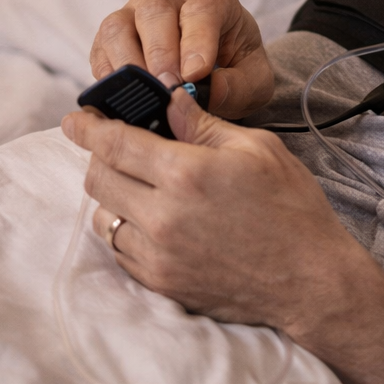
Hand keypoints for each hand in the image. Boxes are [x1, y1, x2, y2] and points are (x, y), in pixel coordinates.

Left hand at [63, 90, 382, 335]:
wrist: (309, 280)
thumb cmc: (291, 209)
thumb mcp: (257, 149)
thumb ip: (204, 125)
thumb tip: (169, 101)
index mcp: (186, 174)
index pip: (114, 143)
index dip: (88, 127)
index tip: (75, 119)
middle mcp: (162, 216)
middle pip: (98, 179)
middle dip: (100, 157)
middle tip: (118, 148)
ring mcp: (157, 254)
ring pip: (102, 216)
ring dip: (113, 196)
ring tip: (142, 187)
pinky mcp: (160, 282)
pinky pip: (119, 249)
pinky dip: (126, 229)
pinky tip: (155, 220)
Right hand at [89, 0, 273, 118]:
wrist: (216, 71)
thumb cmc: (236, 69)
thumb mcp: (254, 81)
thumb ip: (239, 86)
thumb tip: (207, 91)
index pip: (202, 8)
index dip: (197, 40)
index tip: (196, 74)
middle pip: (154, 10)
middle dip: (160, 51)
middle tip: (168, 88)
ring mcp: (134, 13)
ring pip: (118, 25)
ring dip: (129, 62)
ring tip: (144, 95)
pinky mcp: (110, 38)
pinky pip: (100, 50)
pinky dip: (108, 76)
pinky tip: (123, 98)